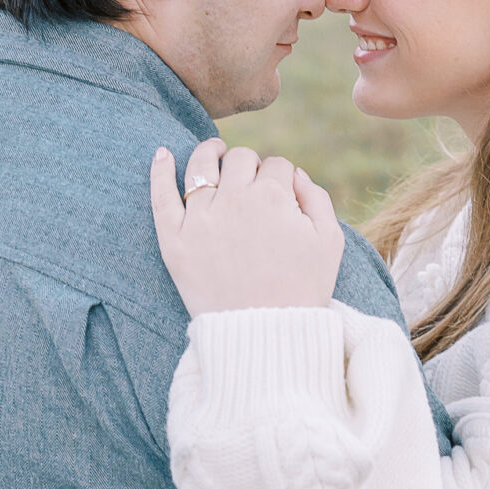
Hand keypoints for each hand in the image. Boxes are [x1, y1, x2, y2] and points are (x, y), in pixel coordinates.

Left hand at [150, 138, 345, 317]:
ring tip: (214, 153)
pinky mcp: (174, 240)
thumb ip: (317, 198)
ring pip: (201, 164)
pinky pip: (161, 195)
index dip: (282, 178)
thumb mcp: (330, 242)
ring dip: (210, 152)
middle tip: (253, 185)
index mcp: (274, 196)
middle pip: (241, 159)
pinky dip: (159, 170)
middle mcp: (235, 199)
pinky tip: (161, 154)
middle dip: (251, 166)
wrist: (264, 335)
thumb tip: (294, 174)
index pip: (277, 165)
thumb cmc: (302, 291)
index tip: (281, 194)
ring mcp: (201, 217)